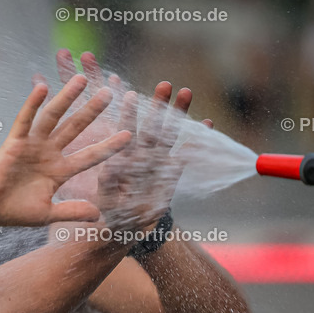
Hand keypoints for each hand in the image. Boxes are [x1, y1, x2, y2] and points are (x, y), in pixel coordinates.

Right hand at [0, 74, 130, 227]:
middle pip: (75, 128)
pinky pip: (24, 120)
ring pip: (53, 118)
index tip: (129, 135)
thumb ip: (71, 212)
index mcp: (58, 171)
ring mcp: (32, 145)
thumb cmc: (11, 211)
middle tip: (110, 92)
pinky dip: (32, 104)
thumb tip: (99, 215)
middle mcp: (48, 153)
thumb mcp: (46, 214)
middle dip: (92, 111)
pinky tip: (43, 87)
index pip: (89, 156)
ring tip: (82, 80)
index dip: (108, 147)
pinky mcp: (14, 142)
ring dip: (67, 98)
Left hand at [96, 79, 214, 235]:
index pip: (124, 131)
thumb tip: (108, 170)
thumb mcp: (106, 202)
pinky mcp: (172, 172)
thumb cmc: (111, 214)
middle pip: (150, 125)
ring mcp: (157, 161)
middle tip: (165, 84)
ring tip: (186, 91)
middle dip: (157, 105)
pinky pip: (186, 153)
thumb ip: (107, 186)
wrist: (127, 228)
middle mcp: (140, 154)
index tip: (129, 94)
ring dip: (178, 114)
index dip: (127, 113)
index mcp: (121, 157)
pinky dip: (197, 139)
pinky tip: (208, 122)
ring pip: (169, 133)